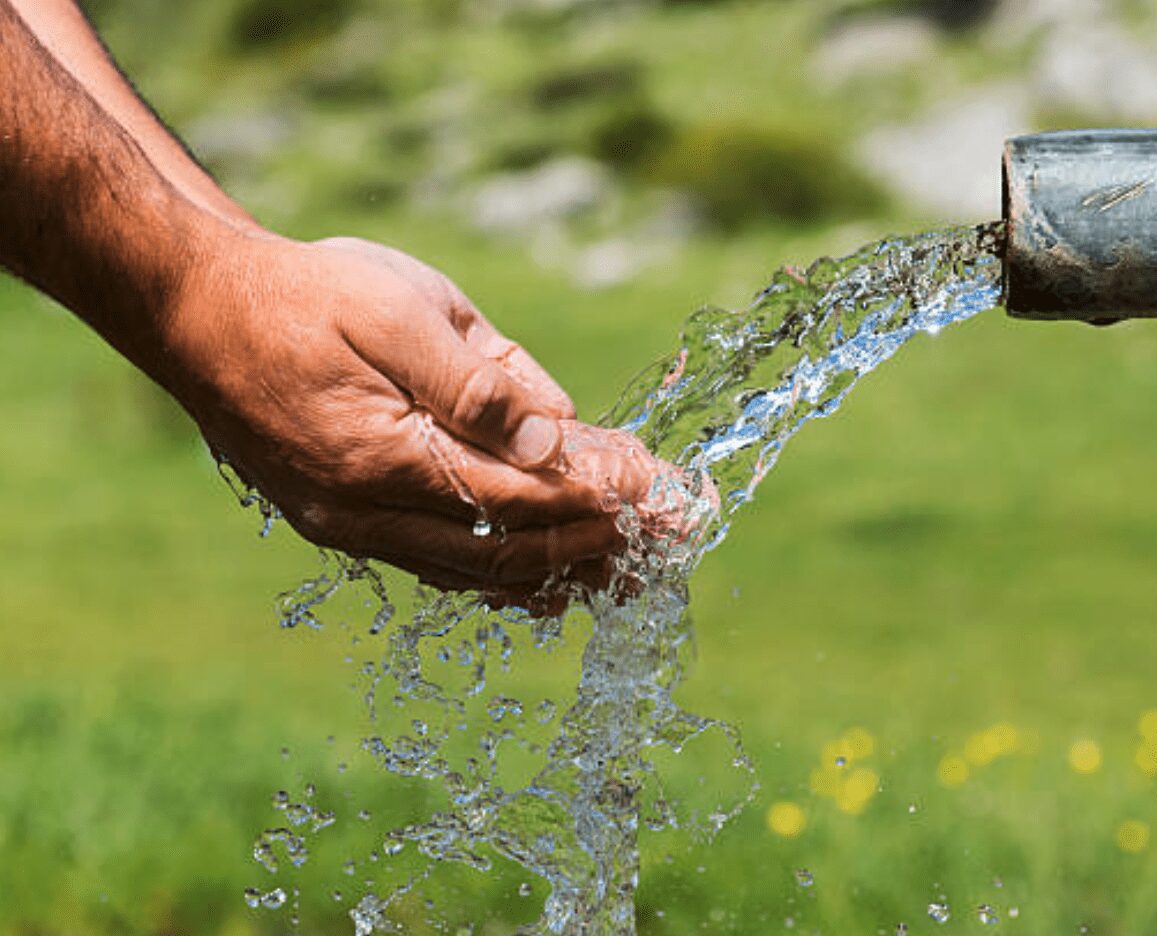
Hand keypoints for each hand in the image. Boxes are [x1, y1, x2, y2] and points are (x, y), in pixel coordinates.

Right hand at [158, 232, 656, 594]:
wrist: (198, 311)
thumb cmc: (305, 294)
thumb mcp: (397, 309)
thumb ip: (478, 382)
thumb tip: (558, 441)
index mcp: (384, 458)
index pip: (521, 500)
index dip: (601, 499)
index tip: (667, 491)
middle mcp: (368, 515)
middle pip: (510, 550)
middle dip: (602, 541)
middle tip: (677, 535)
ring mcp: (354, 529)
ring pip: (480, 572)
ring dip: (566, 566)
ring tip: (639, 564)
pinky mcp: (348, 525)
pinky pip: (445, 568)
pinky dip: (509, 570)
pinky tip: (557, 575)